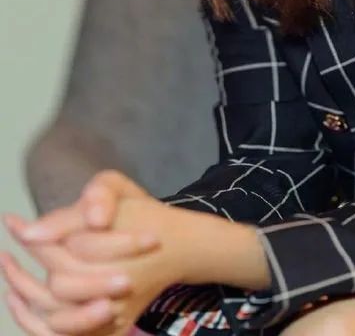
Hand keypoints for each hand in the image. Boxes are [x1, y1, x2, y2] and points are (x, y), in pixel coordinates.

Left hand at [1, 171, 166, 334]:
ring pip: (58, 316)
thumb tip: (42, 226)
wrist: (179, 247)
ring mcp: (113, 312)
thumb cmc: (144, 214)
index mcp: (121, 249)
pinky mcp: (110, 328)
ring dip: (25, 295)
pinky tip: (19, 299)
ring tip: (7, 269)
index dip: (35, 235)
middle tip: (5, 249)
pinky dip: (37, 322)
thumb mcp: (120, 190)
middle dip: (26, 267)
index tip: (10, 221)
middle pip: (59, 284)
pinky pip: (66, 334)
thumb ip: (94, 197)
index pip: (67, 248)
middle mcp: (117, 286)